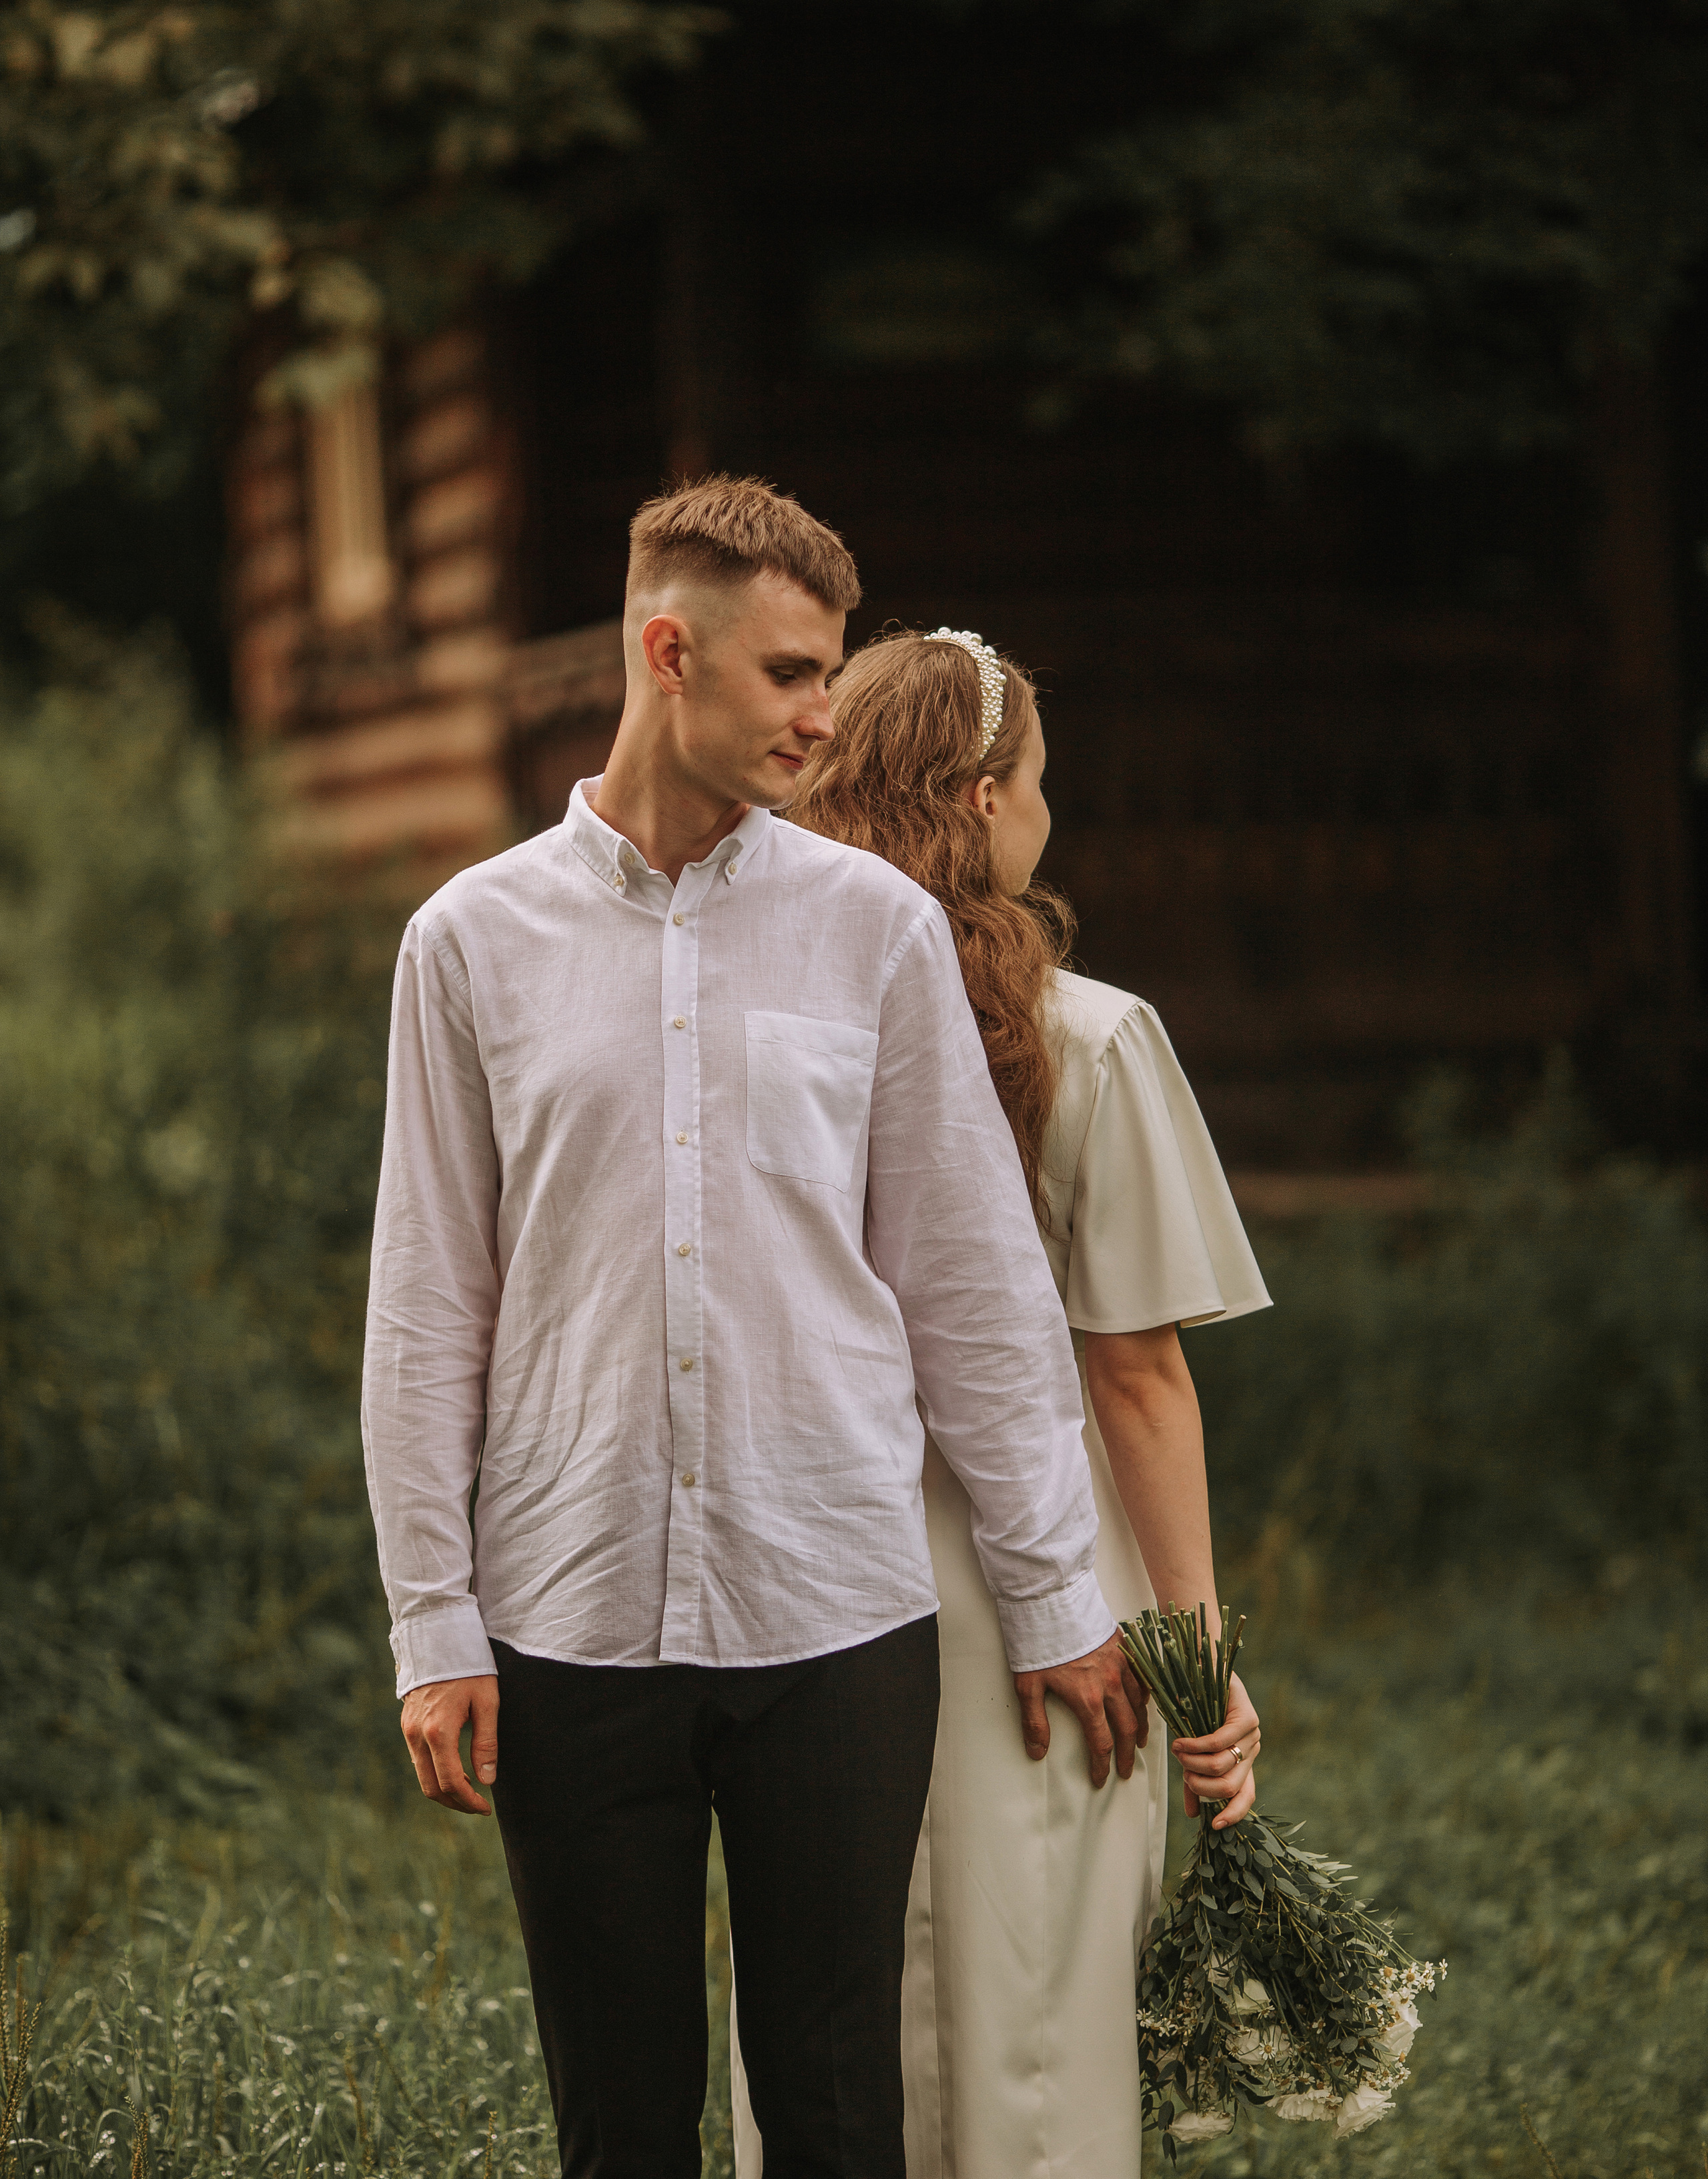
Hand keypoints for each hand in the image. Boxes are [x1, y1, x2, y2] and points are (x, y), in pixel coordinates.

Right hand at [401, 1674, 498, 1814]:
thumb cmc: (469, 1667)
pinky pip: (417, 1759)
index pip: (450, 1782)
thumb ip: (486, 1743)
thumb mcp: (487, 1701)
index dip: (469, 1802)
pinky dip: (434, 1772)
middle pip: (431, 1787)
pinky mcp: (406, 1723)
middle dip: (455, 1803)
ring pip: (422, 1775)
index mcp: (438, 1731)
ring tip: (470, 1790)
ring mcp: (407, 1729)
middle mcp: (416, 1734)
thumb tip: (487, 1781)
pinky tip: (455, 1769)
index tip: (486, 1808)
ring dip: (444, 1789)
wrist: (439, 1637)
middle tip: (478, 1806)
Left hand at [1014, 1632, 1148, 1787]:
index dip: (1102, 1766)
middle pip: (1126, 1728)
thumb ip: (1034, 1722)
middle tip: (1127, 1769)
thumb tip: (1037, 1753)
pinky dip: (1144, 1695)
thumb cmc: (1037, 1643)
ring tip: (1139, 1741)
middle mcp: (1110, 1684)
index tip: (1101, 1779)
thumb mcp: (1027, 1686)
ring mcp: (1120, 1664)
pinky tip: (1143, 1702)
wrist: (1051, 1601)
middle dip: (1128, 1753)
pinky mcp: (1123, 1646)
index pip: (1101, 1743)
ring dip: (1140, 1726)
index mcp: (1087, 1699)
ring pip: (1139, 1703)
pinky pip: (1142, 1677)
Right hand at [1173, 1669, 1258, 1828]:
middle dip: (1199, 1784)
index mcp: (1242, 1764)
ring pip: (1221, 1766)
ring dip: (1193, 1764)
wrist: (1202, 1670)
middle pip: (1228, 1786)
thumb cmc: (1195, 1711)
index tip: (1214, 1826)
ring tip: (1177, 1751)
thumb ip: (1195, 1779)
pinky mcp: (1247, 1717)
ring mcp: (1252, 1735)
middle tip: (1182, 1771)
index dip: (1233, 1815)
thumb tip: (1193, 1815)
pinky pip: (1219, 1741)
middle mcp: (1251, 1752)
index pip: (1246, 1797)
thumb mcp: (1195, 1751)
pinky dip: (1195, 1746)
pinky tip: (1180, 1742)